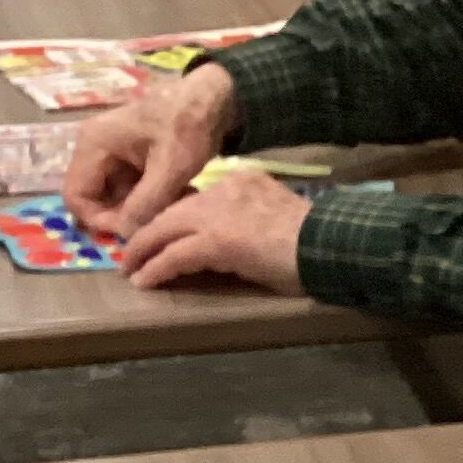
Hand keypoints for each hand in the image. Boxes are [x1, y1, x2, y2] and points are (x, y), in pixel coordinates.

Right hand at [66, 63, 237, 239]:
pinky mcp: (127, 159)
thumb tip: (126, 234)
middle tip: (164, 215)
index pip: (75, 198)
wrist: (211, 98)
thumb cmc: (188, 125)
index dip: (100, 221)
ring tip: (177, 200)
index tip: (135, 230)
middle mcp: (93, 149)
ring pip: (115, 198)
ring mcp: (110, 153)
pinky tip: (178, 193)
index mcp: (93, 145)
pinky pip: (130, 189)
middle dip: (127, 215)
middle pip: (94, 200)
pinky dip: (150, 198)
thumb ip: (146, 203)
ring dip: (143, 208)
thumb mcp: (170, 168)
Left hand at [115, 171, 311, 294]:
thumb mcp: (277, 218)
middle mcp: (224, 190)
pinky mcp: (215, 241)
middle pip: (173, 210)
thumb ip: (248, 220)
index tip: (163, 234)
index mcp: (243, 182)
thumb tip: (226, 243)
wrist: (331, 247)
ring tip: (131, 268)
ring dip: (143, 251)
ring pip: (165, 229)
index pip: (197, 198)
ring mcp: (217, 214)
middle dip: (148, 233)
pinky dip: (156, 268)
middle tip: (132, 253)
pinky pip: (174, 255)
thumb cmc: (317, 243)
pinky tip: (145, 281)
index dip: (176, 218)